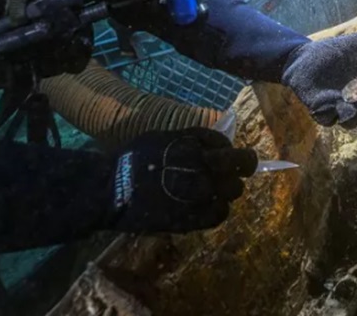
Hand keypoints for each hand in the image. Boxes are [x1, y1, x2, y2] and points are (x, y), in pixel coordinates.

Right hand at [110, 128, 256, 233]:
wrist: (114, 190)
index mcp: (197, 144)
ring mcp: (205, 193)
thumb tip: (208, 148)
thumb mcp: (163, 138)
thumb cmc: (134, 160)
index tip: (224, 159)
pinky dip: (217, 211)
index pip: (227, 145)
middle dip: (235, 171)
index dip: (229, 153)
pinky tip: (206, 209)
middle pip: (241, 167)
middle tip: (226, 177)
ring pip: (234, 191)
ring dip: (226, 192)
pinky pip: (221, 214)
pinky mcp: (197, 217)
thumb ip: (189, 142)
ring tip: (211, 194)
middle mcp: (206, 166)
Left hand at [282, 22, 356, 126]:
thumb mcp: (351, 44)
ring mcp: (339, 107)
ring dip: (351, 116)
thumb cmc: (330, 53)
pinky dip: (328, 116)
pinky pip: (327, 120)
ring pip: (351, 121)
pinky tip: (326, 107)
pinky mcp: (322, 111)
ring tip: (348, 108)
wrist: (301, 59)